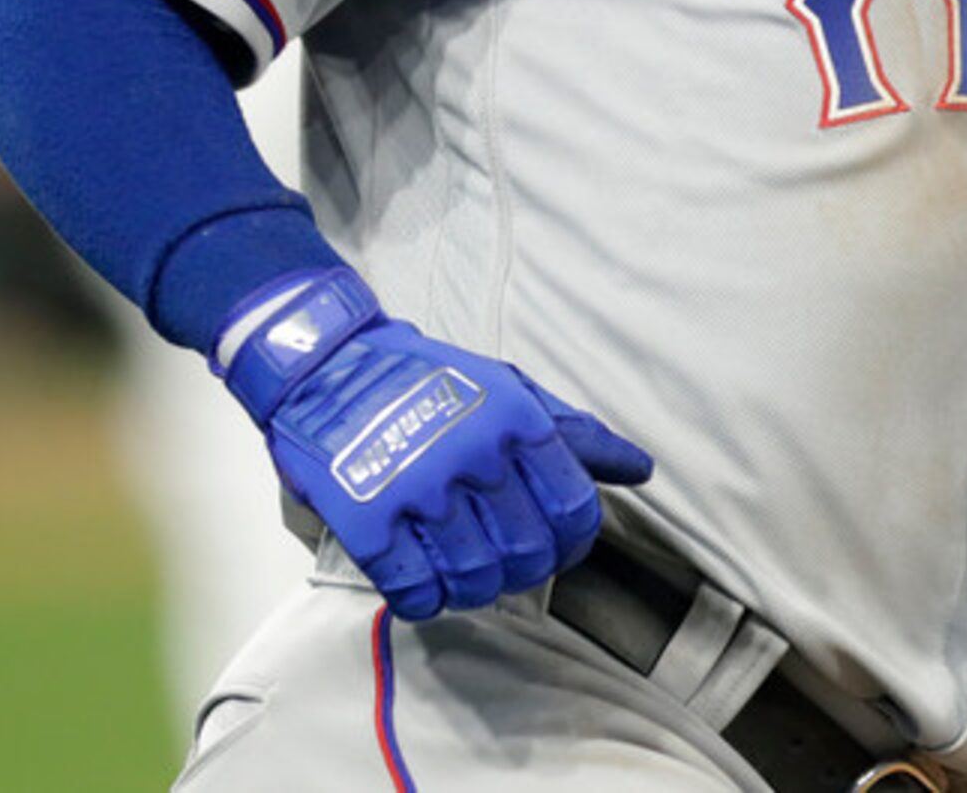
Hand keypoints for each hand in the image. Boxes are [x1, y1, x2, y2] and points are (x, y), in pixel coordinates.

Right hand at [211, 268, 652, 619]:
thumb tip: (640, 470)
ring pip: (475, 580)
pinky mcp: (365, 518)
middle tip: (506, 564)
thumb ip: (575, 434)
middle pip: (529, 554)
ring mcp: (418, 487)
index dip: (574, 541)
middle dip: (525, 571)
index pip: (574, 510)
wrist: (325, 365)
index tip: (557, 544)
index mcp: (516, 420)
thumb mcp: (510, 388)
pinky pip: (413, 591)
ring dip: (476, 592)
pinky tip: (422, 585)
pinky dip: (425, 601)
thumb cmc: (428, 379)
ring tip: (464, 573)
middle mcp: (473, 454)